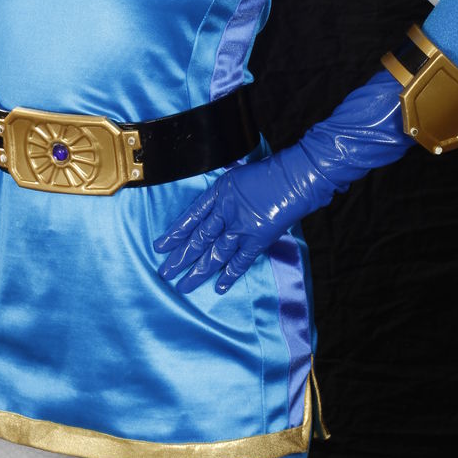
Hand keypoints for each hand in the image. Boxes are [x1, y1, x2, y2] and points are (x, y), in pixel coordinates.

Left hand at [153, 70, 411, 293]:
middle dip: (180, 257)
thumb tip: (216, 207)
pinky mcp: (259, 238)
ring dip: (198, 270)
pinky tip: (218, 287)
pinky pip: (241, 261)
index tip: (160, 246)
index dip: (175, 233)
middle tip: (164, 273)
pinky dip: (230, 275)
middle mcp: (226, 210)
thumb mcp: (240, 174)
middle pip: (198, 238)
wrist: (297, 174)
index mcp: (219, 191)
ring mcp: (242, 226)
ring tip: (183, 285)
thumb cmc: (272, 170)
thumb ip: (226, 194)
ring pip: (214, 253)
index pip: (190, 216)